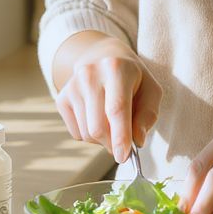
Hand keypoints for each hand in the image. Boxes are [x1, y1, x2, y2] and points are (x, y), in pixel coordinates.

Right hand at [55, 38, 161, 163]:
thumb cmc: (132, 78)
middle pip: (98, 127)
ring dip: (103, 140)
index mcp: (116, 68)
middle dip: (113, 143)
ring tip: (112, 124)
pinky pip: (77, 133)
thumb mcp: (151, 90)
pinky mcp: (61, 98)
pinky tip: (98, 118)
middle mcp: (90, 74)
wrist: (102, 56)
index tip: (124, 157)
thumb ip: (148, 115)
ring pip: (87, 133)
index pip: (116, 108)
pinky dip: (90, 135)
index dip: (120, 136)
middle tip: (124, 145)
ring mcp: (72, 86)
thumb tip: (137, 140)